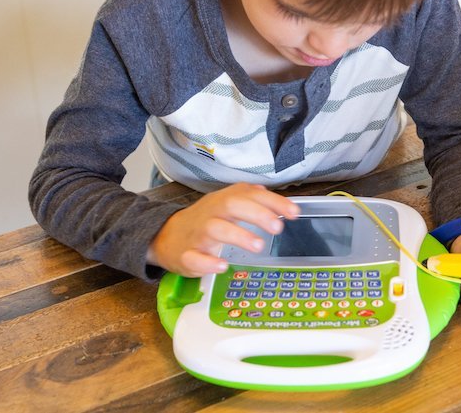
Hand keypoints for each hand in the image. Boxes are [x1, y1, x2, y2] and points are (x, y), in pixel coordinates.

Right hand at [147, 183, 299, 276]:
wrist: (165, 236)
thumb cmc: (204, 221)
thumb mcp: (226, 205)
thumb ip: (250, 200)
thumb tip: (275, 197)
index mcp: (224, 200)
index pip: (249, 194)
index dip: (273, 201)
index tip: (294, 212)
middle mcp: (212, 213)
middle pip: (232, 205)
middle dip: (257, 213)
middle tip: (278, 227)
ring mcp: (198, 234)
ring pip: (215, 229)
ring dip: (238, 235)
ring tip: (258, 245)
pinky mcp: (186, 255)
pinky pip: (195, 257)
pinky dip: (208, 262)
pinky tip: (222, 266)